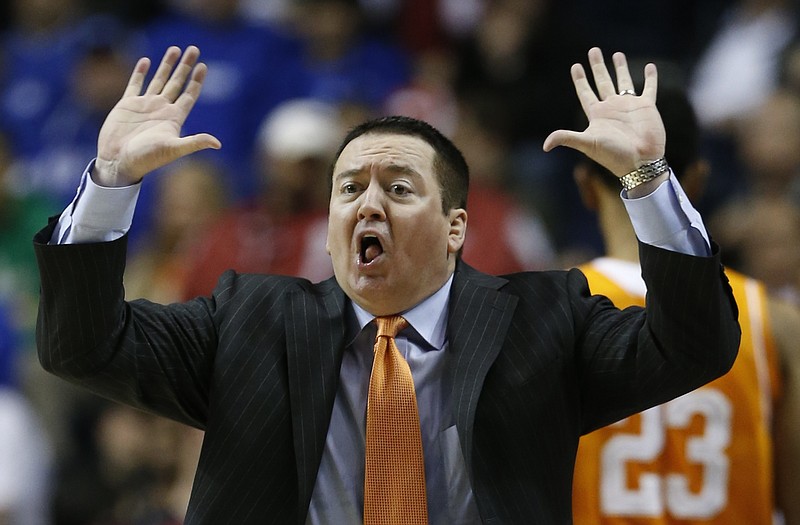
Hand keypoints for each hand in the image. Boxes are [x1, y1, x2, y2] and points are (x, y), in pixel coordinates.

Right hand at [94, 46, 220, 186]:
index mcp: (174, 118)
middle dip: (185, 66)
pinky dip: (140, 72)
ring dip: (167, 65)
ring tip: (175, 49)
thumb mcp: (173, 148)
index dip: (197, 81)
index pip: (189, 95)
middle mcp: (161, 109)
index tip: (203, 66)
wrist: (119, 162)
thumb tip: (218, 144)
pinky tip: (146, 61)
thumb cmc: (146, 158)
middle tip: (194, 49)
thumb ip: (194, 143)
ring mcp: (145, 106)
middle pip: (177, 83)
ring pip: (159, 80)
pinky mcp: (127, 105)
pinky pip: (135, 84)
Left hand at [543, 47, 665, 177]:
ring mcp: (629, 106)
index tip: (575, 66)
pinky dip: (650, 77)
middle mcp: (612, 107)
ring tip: (617, 54)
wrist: (640, 162)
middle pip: (602, 82)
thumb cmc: (613, 155)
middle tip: (593, 50)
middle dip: (597, 67)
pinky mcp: (647, 107)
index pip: (585, 93)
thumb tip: (545, 145)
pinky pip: (649, 88)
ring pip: (623, 82)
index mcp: (597, 114)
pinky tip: (650, 66)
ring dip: (620, 68)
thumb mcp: (587, 144)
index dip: (580, 80)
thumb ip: (567, 138)